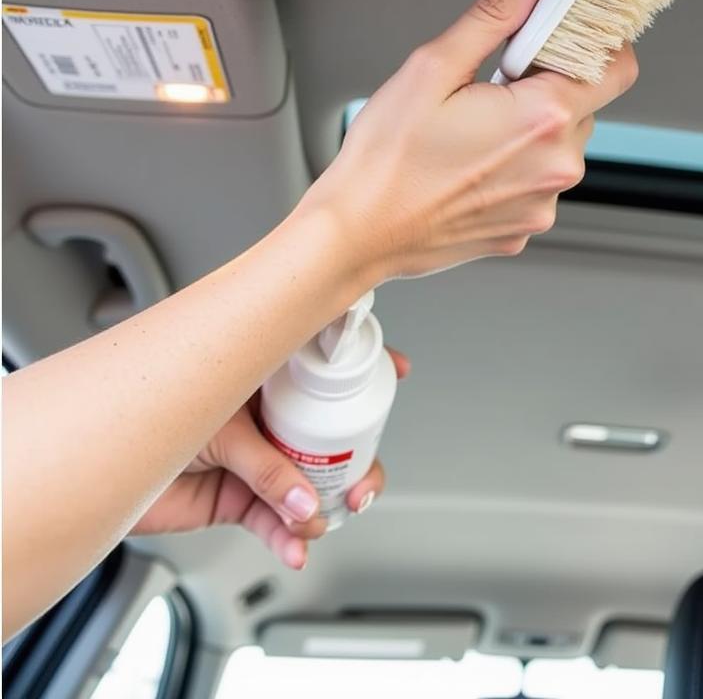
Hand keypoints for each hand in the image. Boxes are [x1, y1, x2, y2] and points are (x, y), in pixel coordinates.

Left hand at [131, 348, 410, 568]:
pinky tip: (297, 546)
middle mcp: (267, 417)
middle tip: (364, 483)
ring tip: (322, 521)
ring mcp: (256, 459)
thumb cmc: (144, 418)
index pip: (322, 364)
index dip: (362, 365)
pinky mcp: (239, 499)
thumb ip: (268, 469)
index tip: (395, 369)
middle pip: (330, 434)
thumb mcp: (221, 433)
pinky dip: (290, 538)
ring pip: (309, 482)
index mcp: (264, 380)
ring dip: (325, 506)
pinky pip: (277, 521)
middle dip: (357, 461)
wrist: (98, 469)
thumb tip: (307, 502)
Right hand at [298, 0, 637, 281]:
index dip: (597, 45)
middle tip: (493, 88)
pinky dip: (514, 169)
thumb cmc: (387, 159)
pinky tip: (469, 166)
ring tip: (473, 132)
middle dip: (547, 88)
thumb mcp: (432, 68)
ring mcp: (542, 203)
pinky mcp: (524, 227)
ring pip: (559, 147)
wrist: (359, 232)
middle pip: (584, 106)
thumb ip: (493, 17)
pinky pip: (536, 184)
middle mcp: (556, 166)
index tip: (566, 38)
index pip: (618, 68)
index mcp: (544, 118)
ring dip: (530, 131)